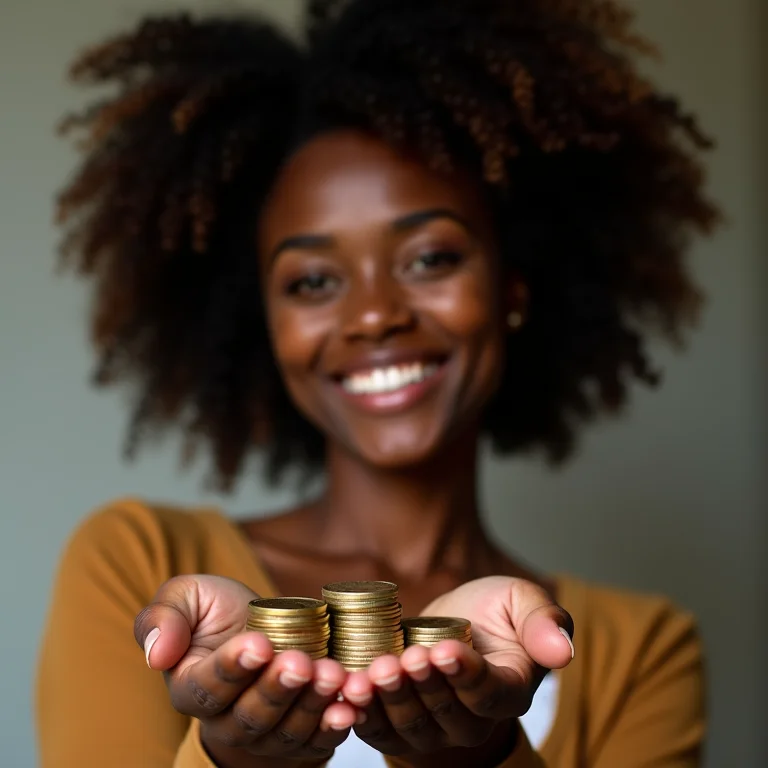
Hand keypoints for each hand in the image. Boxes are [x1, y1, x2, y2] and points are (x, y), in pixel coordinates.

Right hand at [134, 575, 357, 763]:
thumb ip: (162, 617)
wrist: (260, 627)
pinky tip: (351, 705)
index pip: (208, 688)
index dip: (233, 668)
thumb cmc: (218, 611)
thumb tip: (157, 654)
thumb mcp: (186, 597)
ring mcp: (265, 734)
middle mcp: (226, 721)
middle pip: (250, 715)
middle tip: (301, 661)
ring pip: (286, 730)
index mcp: (191, 688)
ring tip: (332, 675)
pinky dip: (335, 725)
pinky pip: (316, 741)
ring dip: (311, 705)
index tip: (259, 644)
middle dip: (278, 688)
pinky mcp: (301, 736)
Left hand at [340, 576, 573, 764]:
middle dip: (424, 685)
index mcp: (509, 689)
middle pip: (448, 712)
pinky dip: (361, 715)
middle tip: (406, 659)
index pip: (489, 692)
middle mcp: (473, 719)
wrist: (456, 624)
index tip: (446, 650)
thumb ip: (544, 621)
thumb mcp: (522, 601)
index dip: (466, 674)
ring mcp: (434, 728)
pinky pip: (379, 730)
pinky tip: (347, 692)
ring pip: (413, 724)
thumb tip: (563, 650)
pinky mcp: (397, 724)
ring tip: (375, 673)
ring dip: (391, 700)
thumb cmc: (494, 612)